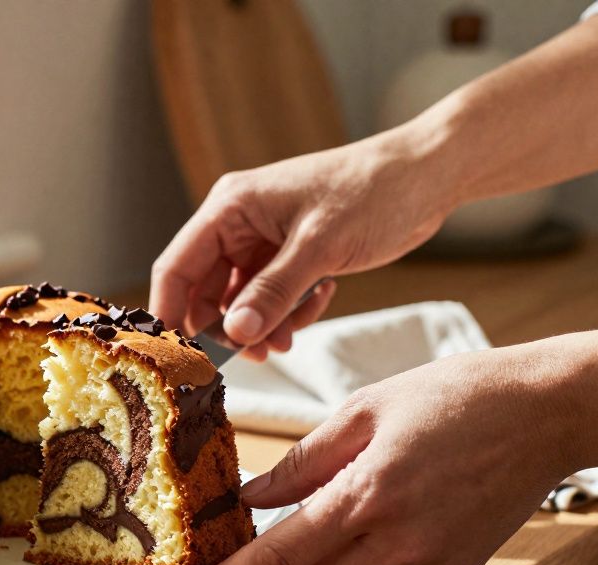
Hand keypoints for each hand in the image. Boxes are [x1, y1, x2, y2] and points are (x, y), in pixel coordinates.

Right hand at [150, 130, 456, 359]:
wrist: (427, 175)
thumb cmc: (373, 192)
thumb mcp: (320, 247)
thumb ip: (274, 292)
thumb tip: (236, 334)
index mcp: (230, 207)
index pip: (177, 266)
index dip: (170, 313)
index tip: (177, 358)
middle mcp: (237, 223)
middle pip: (205, 291)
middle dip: (227, 328)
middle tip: (254, 356)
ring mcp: (262, 240)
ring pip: (240, 300)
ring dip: (260, 325)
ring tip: (288, 341)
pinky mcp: (288, 255)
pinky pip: (270, 297)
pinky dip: (287, 312)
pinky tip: (321, 300)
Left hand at [180, 343, 581, 564]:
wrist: (544, 411)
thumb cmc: (455, 397)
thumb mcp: (363, 411)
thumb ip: (303, 462)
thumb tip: (253, 496)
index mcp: (369, 495)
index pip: (281, 556)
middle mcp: (400, 541)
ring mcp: (431, 560)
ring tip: (269, 562)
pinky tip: (336, 544)